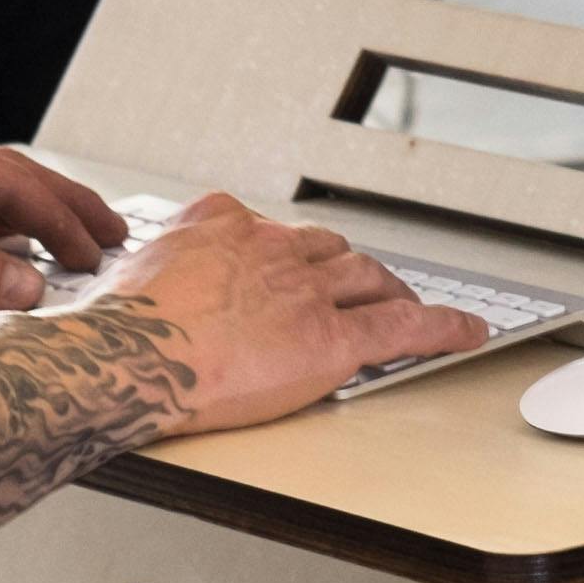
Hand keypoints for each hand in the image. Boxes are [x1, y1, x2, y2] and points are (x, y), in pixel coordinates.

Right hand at [78, 193, 486, 432]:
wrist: (129, 359)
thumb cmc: (117, 329)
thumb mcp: (131, 270)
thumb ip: (160, 268)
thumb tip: (147, 280)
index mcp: (222, 224)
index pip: (273, 229)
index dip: (292, 253)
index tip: (296, 262)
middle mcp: (272, 248)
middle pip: (329, 250)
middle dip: (349, 269)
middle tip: (362, 288)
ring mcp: (306, 292)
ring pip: (369, 279)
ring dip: (394, 291)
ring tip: (412, 305)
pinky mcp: (332, 339)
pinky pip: (405, 327)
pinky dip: (444, 327)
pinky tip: (466, 333)